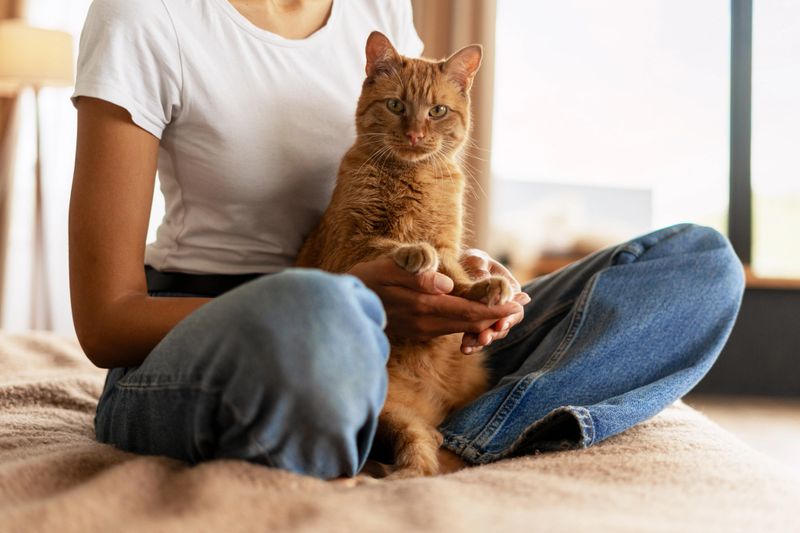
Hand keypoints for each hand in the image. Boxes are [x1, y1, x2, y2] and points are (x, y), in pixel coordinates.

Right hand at [347, 257, 523, 342]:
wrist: (341, 306)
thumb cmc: (365, 279)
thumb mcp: (388, 269)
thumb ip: (417, 276)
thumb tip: (446, 285)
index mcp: (425, 307)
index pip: (470, 311)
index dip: (496, 308)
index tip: (519, 303)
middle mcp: (427, 324)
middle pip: (472, 323)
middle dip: (498, 315)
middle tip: (524, 304)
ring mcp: (423, 331)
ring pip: (464, 328)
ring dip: (487, 320)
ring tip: (508, 309)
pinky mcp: (419, 331)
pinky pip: (451, 330)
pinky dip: (470, 323)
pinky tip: (481, 314)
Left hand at [459, 249, 529, 352]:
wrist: (457, 267)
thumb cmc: (471, 260)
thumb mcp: (476, 260)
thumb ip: (481, 269)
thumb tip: (486, 279)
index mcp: (509, 289)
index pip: (515, 306)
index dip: (509, 317)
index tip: (500, 324)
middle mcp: (503, 305)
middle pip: (505, 323)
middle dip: (495, 333)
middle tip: (484, 339)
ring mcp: (491, 317)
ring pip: (492, 333)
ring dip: (482, 341)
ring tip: (469, 345)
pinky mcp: (478, 324)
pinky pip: (478, 336)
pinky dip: (472, 344)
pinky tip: (464, 349)